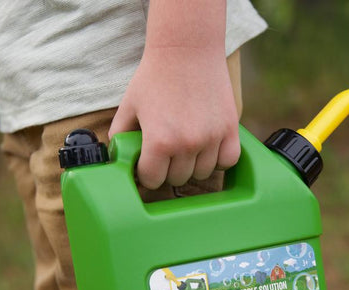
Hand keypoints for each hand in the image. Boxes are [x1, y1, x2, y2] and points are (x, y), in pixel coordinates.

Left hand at [108, 46, 239, 188]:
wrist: (186, 49)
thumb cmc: (154, 77)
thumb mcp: (128, 106)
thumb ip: (120, 136)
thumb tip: (118, 159)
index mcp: (158, 141)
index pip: (152, 180)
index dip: (147, 174)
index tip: (148, 165)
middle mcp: (186, 144)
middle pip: (177, 179)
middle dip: (168, 170)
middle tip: (166, 154)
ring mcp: (211, 138)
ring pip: (202, 174)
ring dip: (192, 166)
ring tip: (186, 150)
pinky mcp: (230, 129)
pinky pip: (227, 162)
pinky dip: (218, 160)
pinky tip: (208, 150)